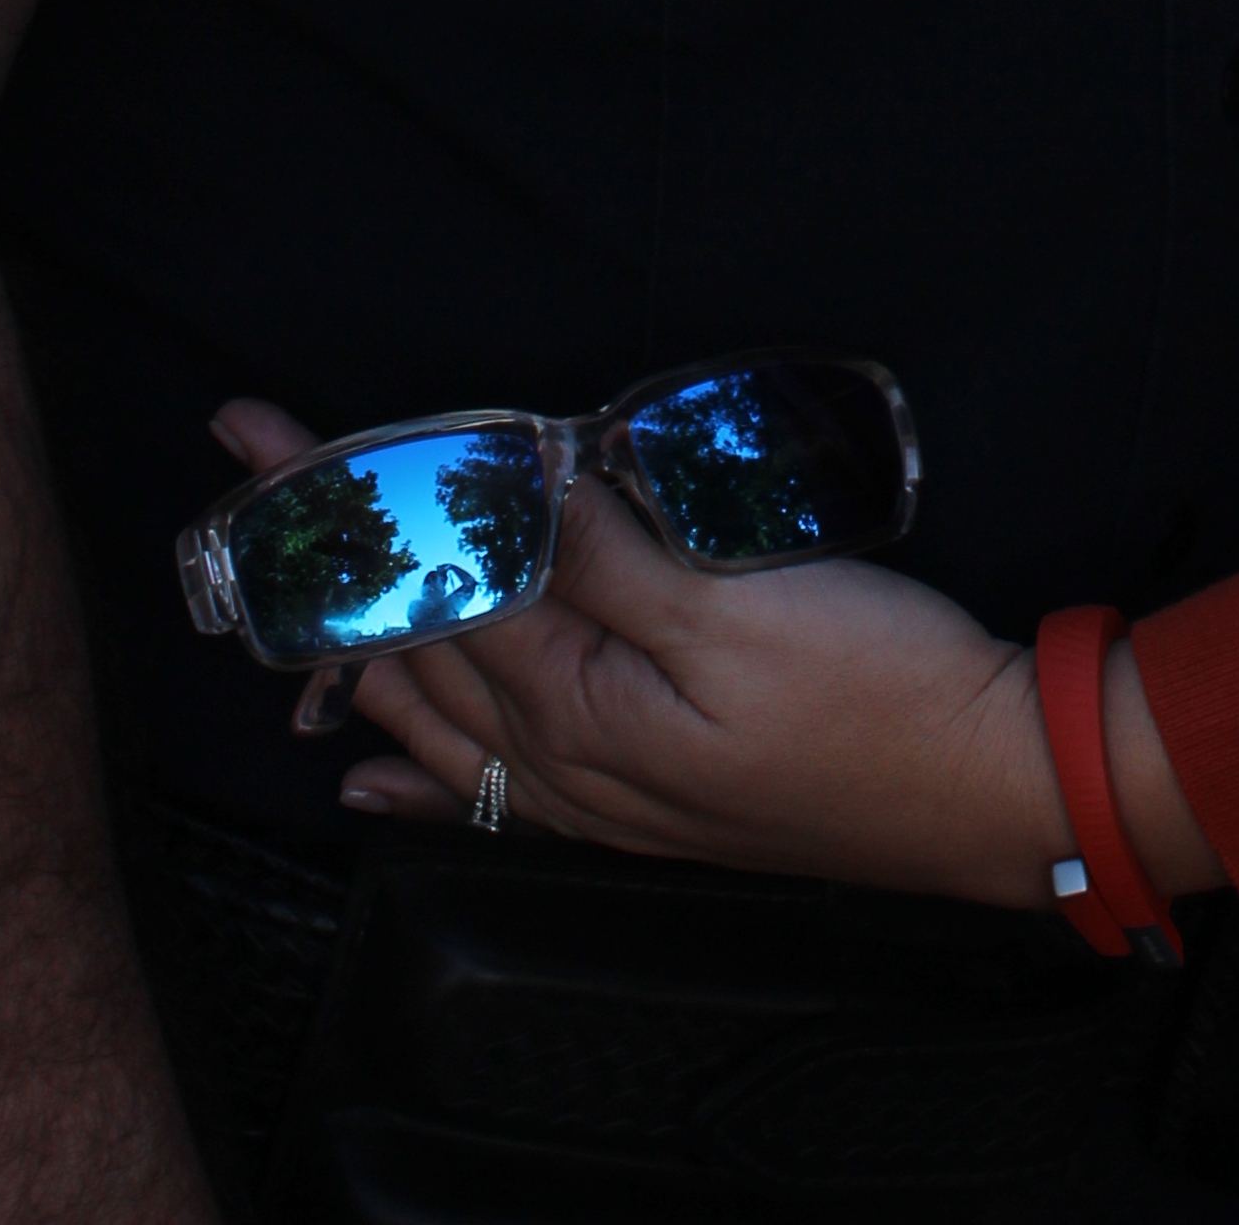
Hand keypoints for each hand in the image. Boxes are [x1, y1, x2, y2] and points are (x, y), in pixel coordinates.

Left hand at [202, 394, 1228, 908]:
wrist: (987, 790)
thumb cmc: (879, 692)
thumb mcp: (742, 604)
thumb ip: (609, 548)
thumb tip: (506, 481)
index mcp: (578, 693)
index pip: (424, 574)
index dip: (342, 493)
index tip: (260, 436)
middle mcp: (564, 752)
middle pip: (408, 639)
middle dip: (324, 557)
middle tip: (251, 484)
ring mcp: (598, 787)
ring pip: (435, 710)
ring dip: (353, 644)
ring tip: (283, 597)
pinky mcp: (640, 802)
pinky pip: (490, 792)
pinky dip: (414, 776)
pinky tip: (368, 777)